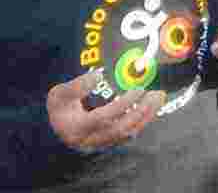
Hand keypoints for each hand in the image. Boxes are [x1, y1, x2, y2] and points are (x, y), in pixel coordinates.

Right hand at [46, 70, 165, 152]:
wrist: (59, 124)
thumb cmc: (60, 107)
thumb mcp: (59, 94)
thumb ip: (76, 86)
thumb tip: (97, 76)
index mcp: (77, 128)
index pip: (104, 118)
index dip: (122, 105)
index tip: (137, 89)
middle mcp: (90, 139)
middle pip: (120, 129)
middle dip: (140, 111)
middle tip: (154, 94)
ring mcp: (101, 142)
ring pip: (128, 133)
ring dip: (146, 116)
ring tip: (158, 97)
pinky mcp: (110, 141)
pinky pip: (129, 133)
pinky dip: (142, 120)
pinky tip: (151, 106)